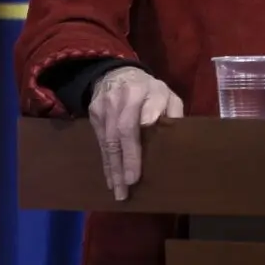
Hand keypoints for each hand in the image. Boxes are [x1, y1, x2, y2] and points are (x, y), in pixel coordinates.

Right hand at [89, 66, 182, 200]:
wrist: (118, 73)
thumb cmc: (150, 90)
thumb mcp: (168, 94)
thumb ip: (172, 111)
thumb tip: (170, 132)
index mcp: (142, 92)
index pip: (136, 122)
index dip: (134, 149)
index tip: (136, 172)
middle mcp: (120, 99)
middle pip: (119, 134)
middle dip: (123, 163)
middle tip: (126, 188)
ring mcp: (103, 106)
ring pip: (107, 141)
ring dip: (112, 168)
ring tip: (118, 191)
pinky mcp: (93, 114)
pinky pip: (99, 142)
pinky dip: (105, 162)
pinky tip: (110, 178)